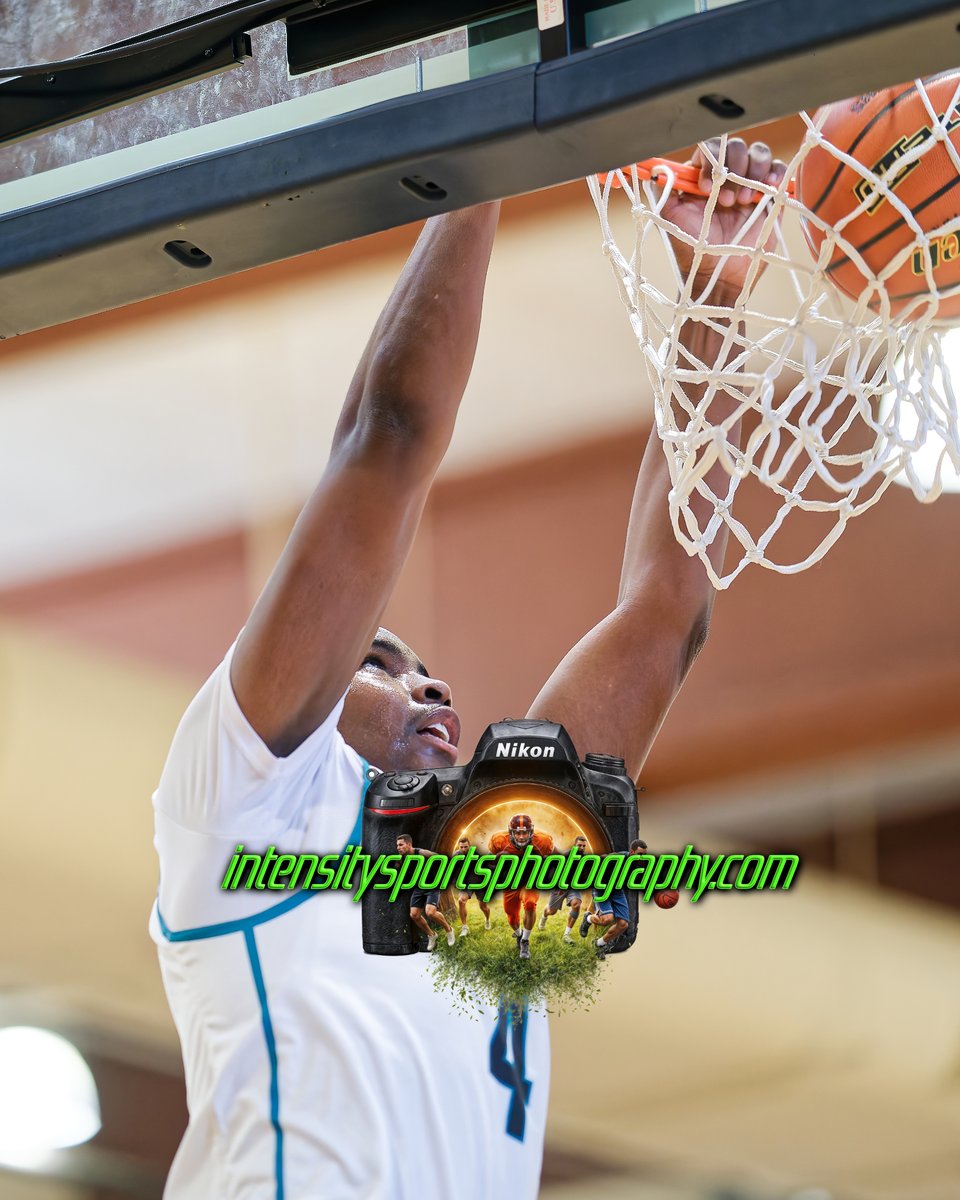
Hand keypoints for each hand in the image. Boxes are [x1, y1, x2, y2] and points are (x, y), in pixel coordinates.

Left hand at [661, 138, 787, 303]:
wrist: (719, 275)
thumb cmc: (693, 250)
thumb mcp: (671, 218)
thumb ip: (664, 190)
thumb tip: (658, 168)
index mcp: (703, 178)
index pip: (709, 150)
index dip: (709, 162)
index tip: (705, 188)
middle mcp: (727, 177)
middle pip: (734, 147)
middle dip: (731, 168)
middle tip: (725, 202)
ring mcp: (750, 185)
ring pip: (758, 153)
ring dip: (751, 170)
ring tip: (743, 201)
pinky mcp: (770, 196)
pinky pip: (778, 170)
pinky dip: (774, 172)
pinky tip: (766, 187)